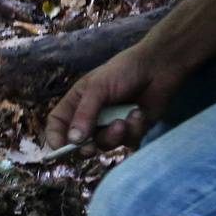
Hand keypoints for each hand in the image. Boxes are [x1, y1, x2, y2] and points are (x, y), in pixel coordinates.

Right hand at [43, 43, 186, 149]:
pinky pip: (128, 142)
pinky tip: (139, 113)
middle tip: (92, 147)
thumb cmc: (124, 71)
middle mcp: (92, 116)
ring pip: (105, 144)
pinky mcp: (132, 130)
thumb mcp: (98, 88)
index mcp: (77, 102)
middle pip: (80, 141)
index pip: (58, 123)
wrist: (159, 68)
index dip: (56, 136)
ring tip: (124, 121)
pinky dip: (134, 129)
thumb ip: (85, 114)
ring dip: (114, 136)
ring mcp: (112, 124)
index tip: (60, 147)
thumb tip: (73, 140)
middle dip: (87, 145)